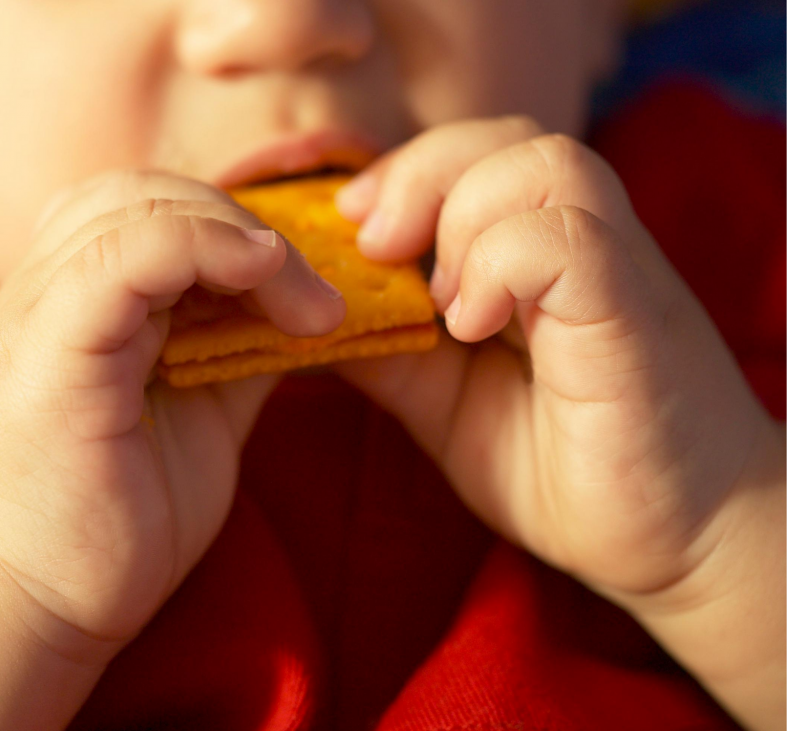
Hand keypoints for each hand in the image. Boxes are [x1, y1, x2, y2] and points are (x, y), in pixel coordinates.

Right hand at [0, 170, 345, 649]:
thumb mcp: (201, 415)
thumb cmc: (111, 524)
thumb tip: (302, 306)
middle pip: (148, 191)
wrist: (28, 611)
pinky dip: (201, 246)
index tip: (308, 288)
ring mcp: (38, 314)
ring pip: (137, 206)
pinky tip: (262, 273)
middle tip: (317, 298)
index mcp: (78, 302)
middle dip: (246, 224)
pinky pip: (121, 258)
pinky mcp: (47, 353)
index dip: (235, 226)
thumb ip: (238, 349)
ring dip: (239, 235)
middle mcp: (47, 290)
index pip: (152, 209)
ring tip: (305, 302)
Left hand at [334, 119, 784, 727]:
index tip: (351, 224)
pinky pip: (569, 238)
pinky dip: (501, 264)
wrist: (677, 539)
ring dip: (464, 216)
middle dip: (420, 175)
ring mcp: (615, 272)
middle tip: (376, 245)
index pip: (472, 155)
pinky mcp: (632, 313)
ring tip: (437, 301)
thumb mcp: (443, 402)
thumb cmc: (562, 465)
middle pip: (505, 138)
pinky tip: (472, 325)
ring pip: (543, 165)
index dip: (402, 172)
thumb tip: (309, 310)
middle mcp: (582, 244)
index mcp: (533, 255)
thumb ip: (386, 348)